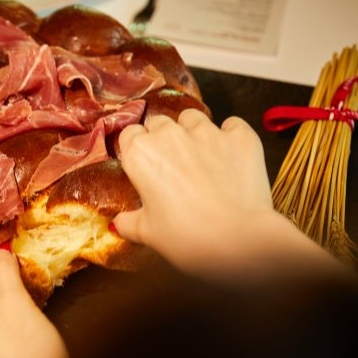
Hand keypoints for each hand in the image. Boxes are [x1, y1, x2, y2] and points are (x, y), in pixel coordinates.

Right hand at [113, 110, 349, 284]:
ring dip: (193, 132)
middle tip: (172, 166)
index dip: (136, 149)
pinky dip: (230, 137)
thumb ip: (128, 223)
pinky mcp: (240, 136)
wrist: (238, 239)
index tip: (143, 165)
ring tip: (201, 157)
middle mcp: (170, 135)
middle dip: (162, 139)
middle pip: (159, 123)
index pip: (129, 134)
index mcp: (140, 154)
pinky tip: (231, 157)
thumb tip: (118, 223)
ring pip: (192, 118)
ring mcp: (207, 131)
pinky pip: (232, 125)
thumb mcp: (148, 234)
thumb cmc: (185, 237)